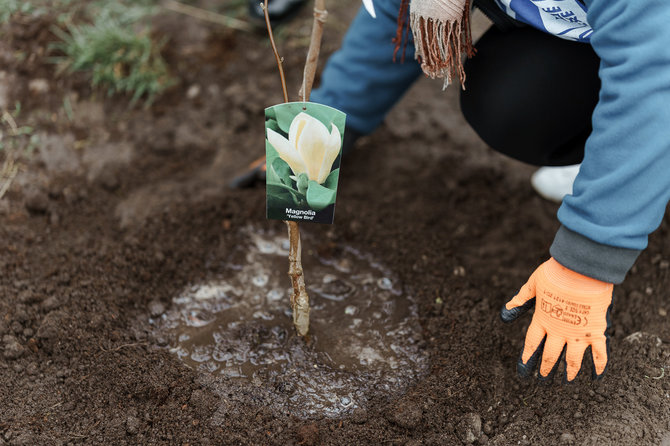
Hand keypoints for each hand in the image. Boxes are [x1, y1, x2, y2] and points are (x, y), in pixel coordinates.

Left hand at [500, 258, 612, 381]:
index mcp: (542, 319)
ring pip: (572, 360)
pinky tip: (596, 377)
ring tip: (566, 382)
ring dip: (568, 372)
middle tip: (543, 380)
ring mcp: (578, 333)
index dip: (527, 356)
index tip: (523, 368)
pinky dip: (599, 367)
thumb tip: (505, 313)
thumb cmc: (556, 272)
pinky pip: (600, 353)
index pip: (532, 343)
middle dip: (545, 369)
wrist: (582, 268)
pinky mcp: (596, 331)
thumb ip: (521, 299)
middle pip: (549, 355)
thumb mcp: (533, 284)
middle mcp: (558, 331)